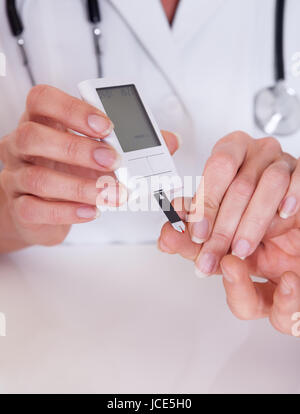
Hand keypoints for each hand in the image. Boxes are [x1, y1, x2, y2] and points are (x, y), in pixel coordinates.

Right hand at [0, 85, 178, 250]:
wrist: (39, 207)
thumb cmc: (69, 171)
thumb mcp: (95, 151)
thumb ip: (131, 144)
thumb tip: (170, 141)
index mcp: (42, 121)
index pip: (44, 100)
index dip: (73, 109)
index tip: (107, 126)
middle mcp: (22, 145)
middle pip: (34, 136)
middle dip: (77, 149)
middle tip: (113, 162)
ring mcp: (17, 176)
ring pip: (37, 177)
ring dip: (80, 186)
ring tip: (111, 193)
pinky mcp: (20, 206)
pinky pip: (35, 208)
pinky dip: (67, 211)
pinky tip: (92, 211)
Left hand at [158, 131, 299, 334]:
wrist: (286, 236)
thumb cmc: (248, 223)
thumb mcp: (217, 231)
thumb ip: (191, 233)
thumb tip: (167, 236)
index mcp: (231, 154)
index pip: (217, 168)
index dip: (205, 202)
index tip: (197, 233)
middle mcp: (256, 154)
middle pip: (239, 183)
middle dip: (223, 226)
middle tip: (212, 254)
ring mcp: (283, 162)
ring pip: (269, 184)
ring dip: (252, 223)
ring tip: (241, 249)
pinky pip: (299, 179)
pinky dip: (291, 198)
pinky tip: (283, 215)